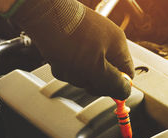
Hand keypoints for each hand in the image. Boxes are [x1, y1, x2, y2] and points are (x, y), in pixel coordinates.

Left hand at [12, 0, 133, 99]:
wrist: (41, 15)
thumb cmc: (69, 39)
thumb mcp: (96, 70)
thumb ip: (113, 84)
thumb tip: (125, 92)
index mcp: (118, 46)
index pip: (126, 75)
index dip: (115, 86)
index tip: (101, 88)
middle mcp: (105, 40)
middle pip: (103, 74)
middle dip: (88, 79)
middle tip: (80, 73)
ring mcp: (88, 38)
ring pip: (84, 69)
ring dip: (72, 72)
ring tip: (65, 62)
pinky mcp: (72, 38)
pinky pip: (70, 60)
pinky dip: (63, 62)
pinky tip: (57, 57)